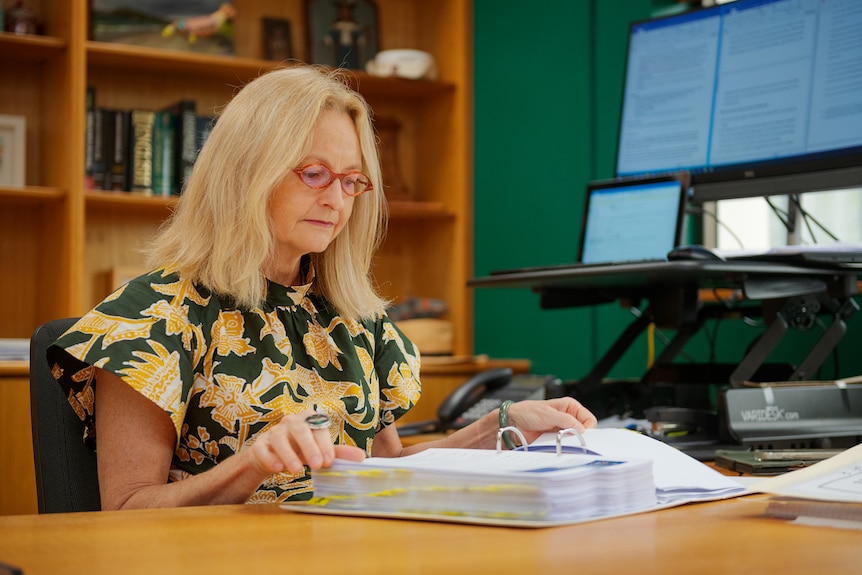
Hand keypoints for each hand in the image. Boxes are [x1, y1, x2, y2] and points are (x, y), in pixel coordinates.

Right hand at [248, 409, 365, 475]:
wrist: (273, 456)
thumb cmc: (302, 450)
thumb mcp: (320, 451)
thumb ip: (339, 453)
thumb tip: (362, 457)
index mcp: (309, 420)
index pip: (318, 429)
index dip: (324, 445)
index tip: (329, 461)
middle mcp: (291, 422)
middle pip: (300, 430)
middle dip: (309, 447)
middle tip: (317, 465)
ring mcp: (274, 432)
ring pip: (279, 438)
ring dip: (289, 454)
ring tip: (296, 470)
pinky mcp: (260, 444)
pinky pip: (262, 448)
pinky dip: (270, 457)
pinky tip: (277, 468)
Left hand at [506, 398, 597, 444]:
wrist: (513, 422)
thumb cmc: (527, 411)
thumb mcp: (548, 414)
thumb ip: (566, 420)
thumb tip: (581, 428)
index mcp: (569, 406)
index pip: (588, 419)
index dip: (588, 428)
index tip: (582, 434)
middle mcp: (568, 417)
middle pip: (584, 431)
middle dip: (580, 436)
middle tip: (573, 440)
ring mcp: (562, 429)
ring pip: (575, 439)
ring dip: (570, 443)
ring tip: (561, 441)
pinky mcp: (556, 439)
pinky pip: (565, 445)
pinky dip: (563, 447)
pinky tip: (557, 445)